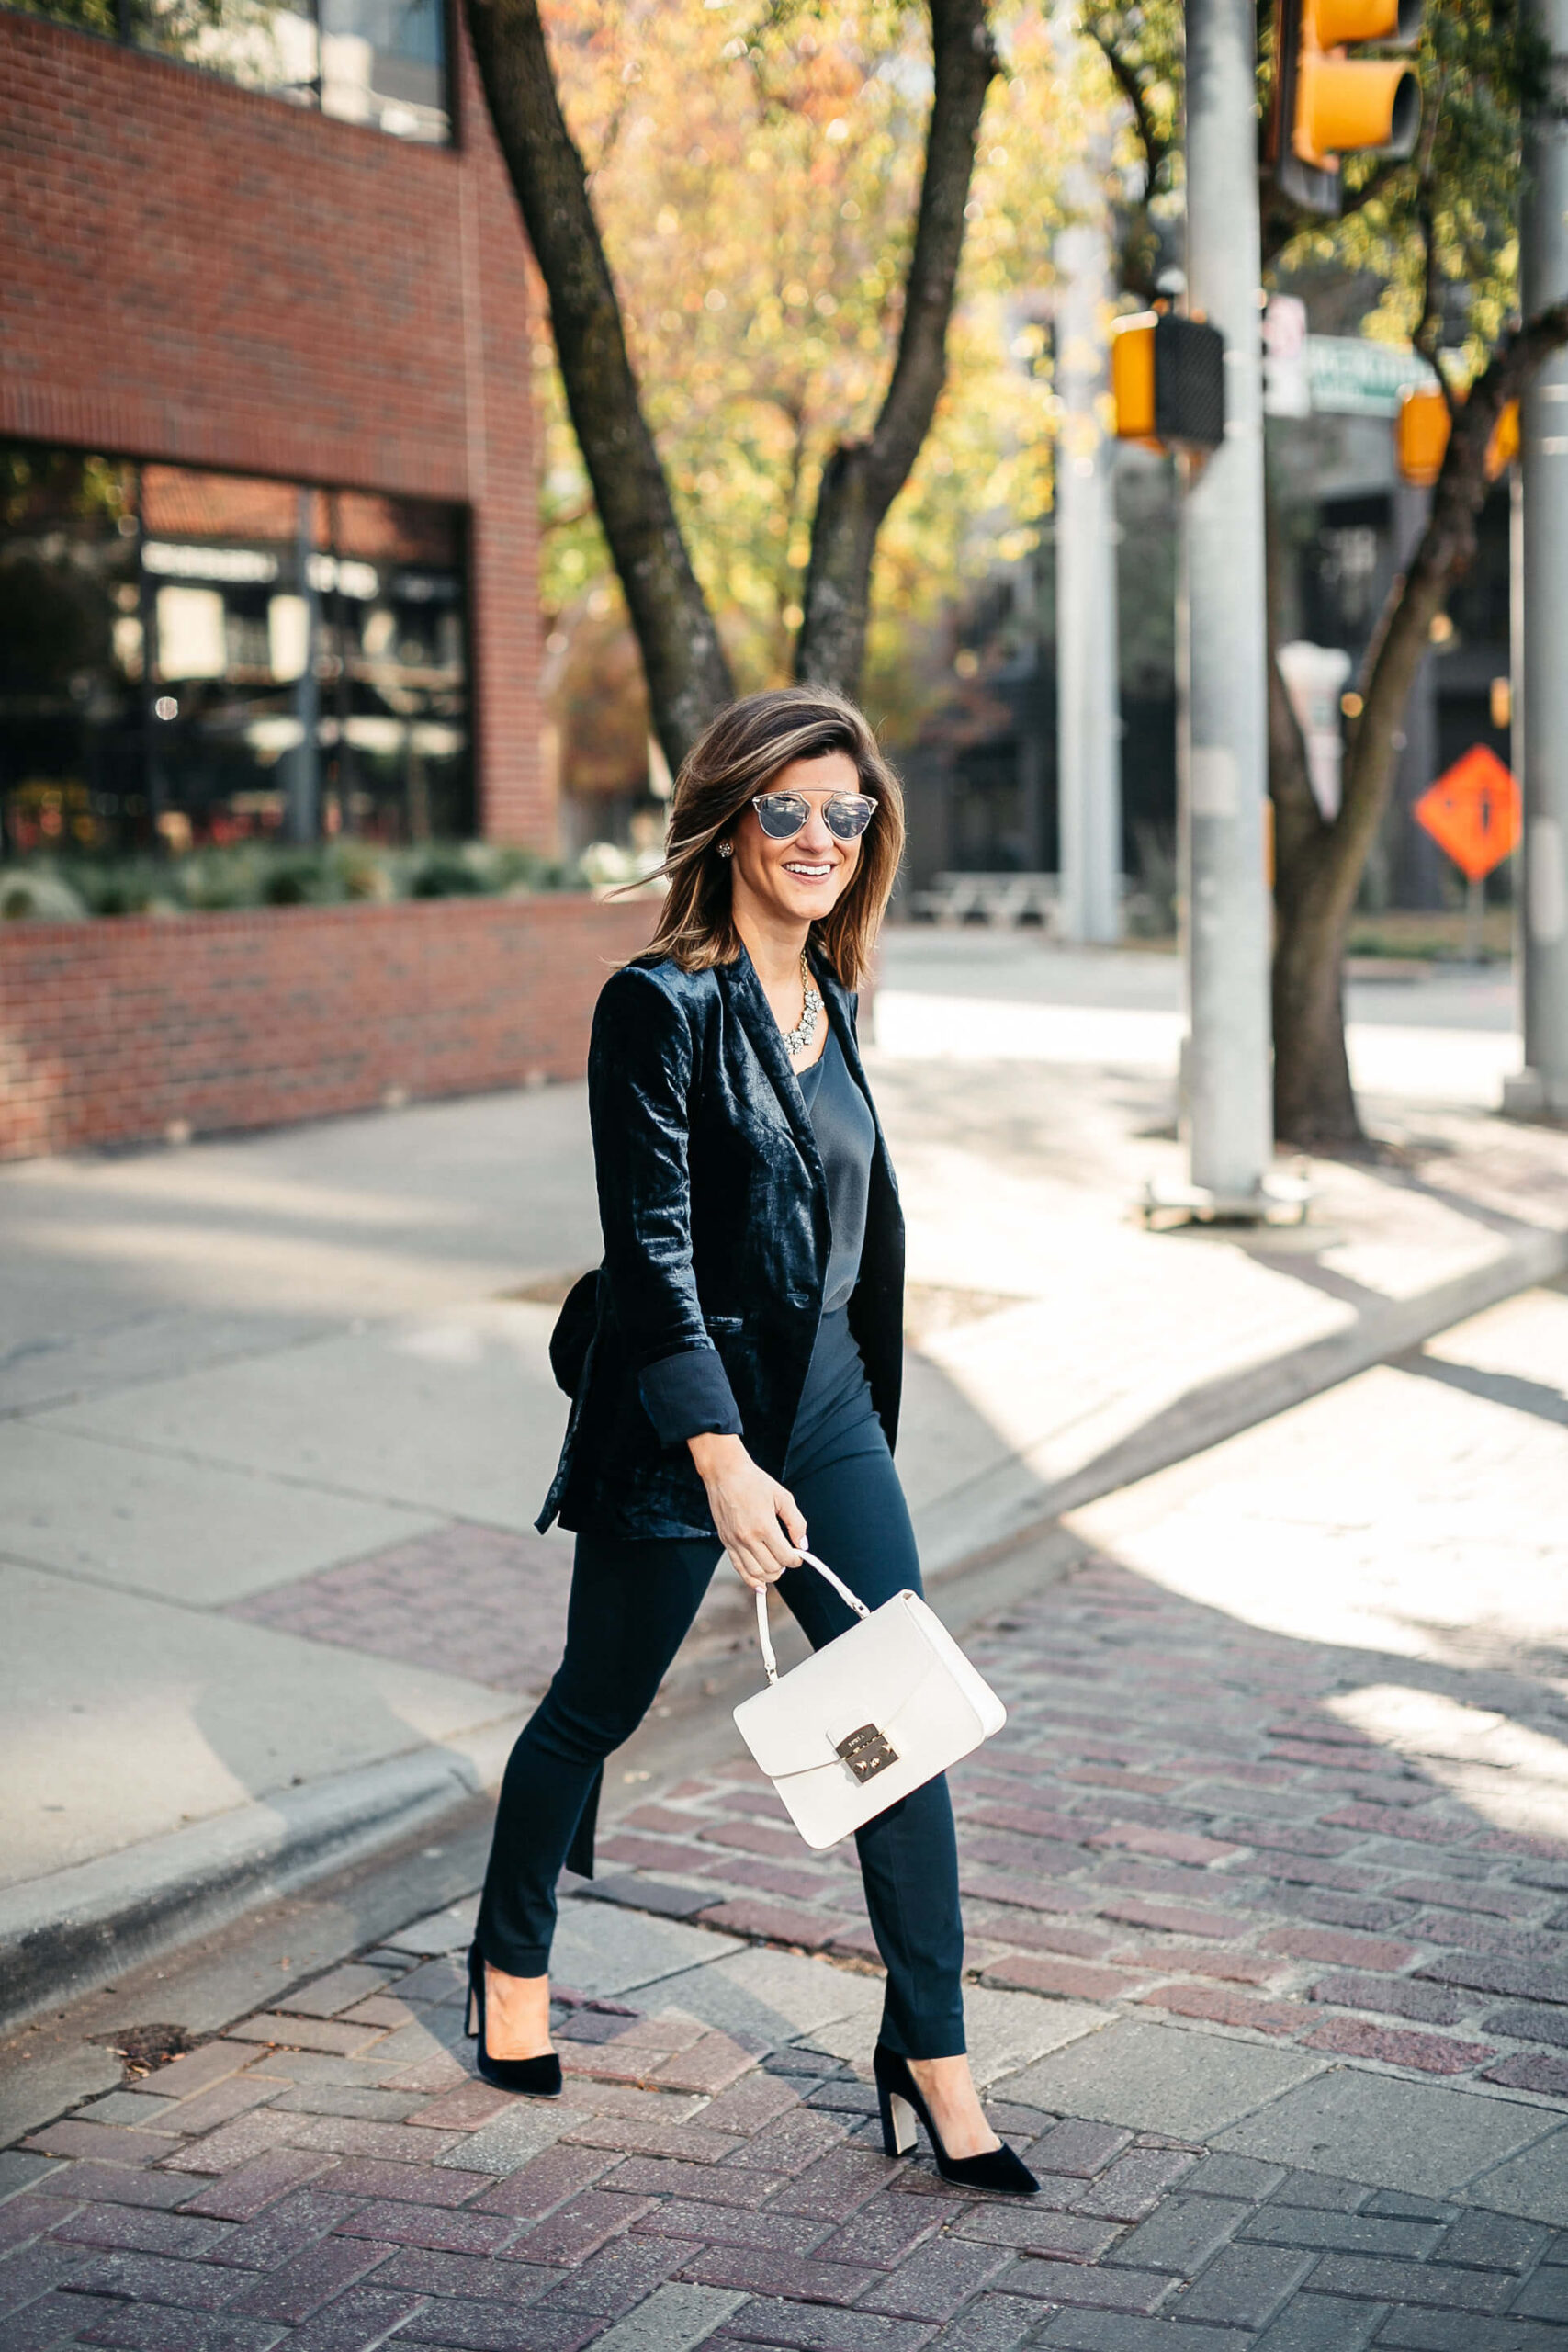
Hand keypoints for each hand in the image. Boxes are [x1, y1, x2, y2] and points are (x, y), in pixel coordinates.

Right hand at [687, 1433, 805, 1590]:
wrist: (724, 1473)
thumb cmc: (755, 1482)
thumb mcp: (783, 1497)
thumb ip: (796, 1523)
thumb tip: (803, 1545)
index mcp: (764, 1526)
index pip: (785, 1557)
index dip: (796, 1560)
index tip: (798, 1555)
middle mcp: (748, 1537)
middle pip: (772, 1568)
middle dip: (784, 1566)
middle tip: (787, 1556)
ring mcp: (734, 1541)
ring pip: (755, 1573)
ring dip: (770, 1575)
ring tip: (776, 1566)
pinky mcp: (725, 1542)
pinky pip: (738, 1568)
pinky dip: (751, 1580)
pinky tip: (760, 1585)